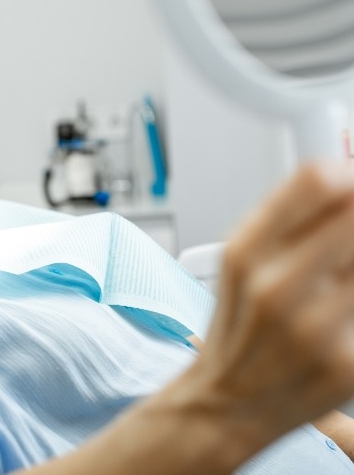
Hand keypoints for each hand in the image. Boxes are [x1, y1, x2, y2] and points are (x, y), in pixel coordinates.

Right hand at [192, 161, 353, 451]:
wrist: (231, 401)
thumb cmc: (238, 325)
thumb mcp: (241, 257)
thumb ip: (288, 211)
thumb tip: (343, 172)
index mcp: (246, 252)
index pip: (319, 180)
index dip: (347, 172)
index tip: (349, 181)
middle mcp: (278, 288)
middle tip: (345, 235)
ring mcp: (318, 328)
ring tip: (342, 270)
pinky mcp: (351, 365)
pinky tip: (343, 299)